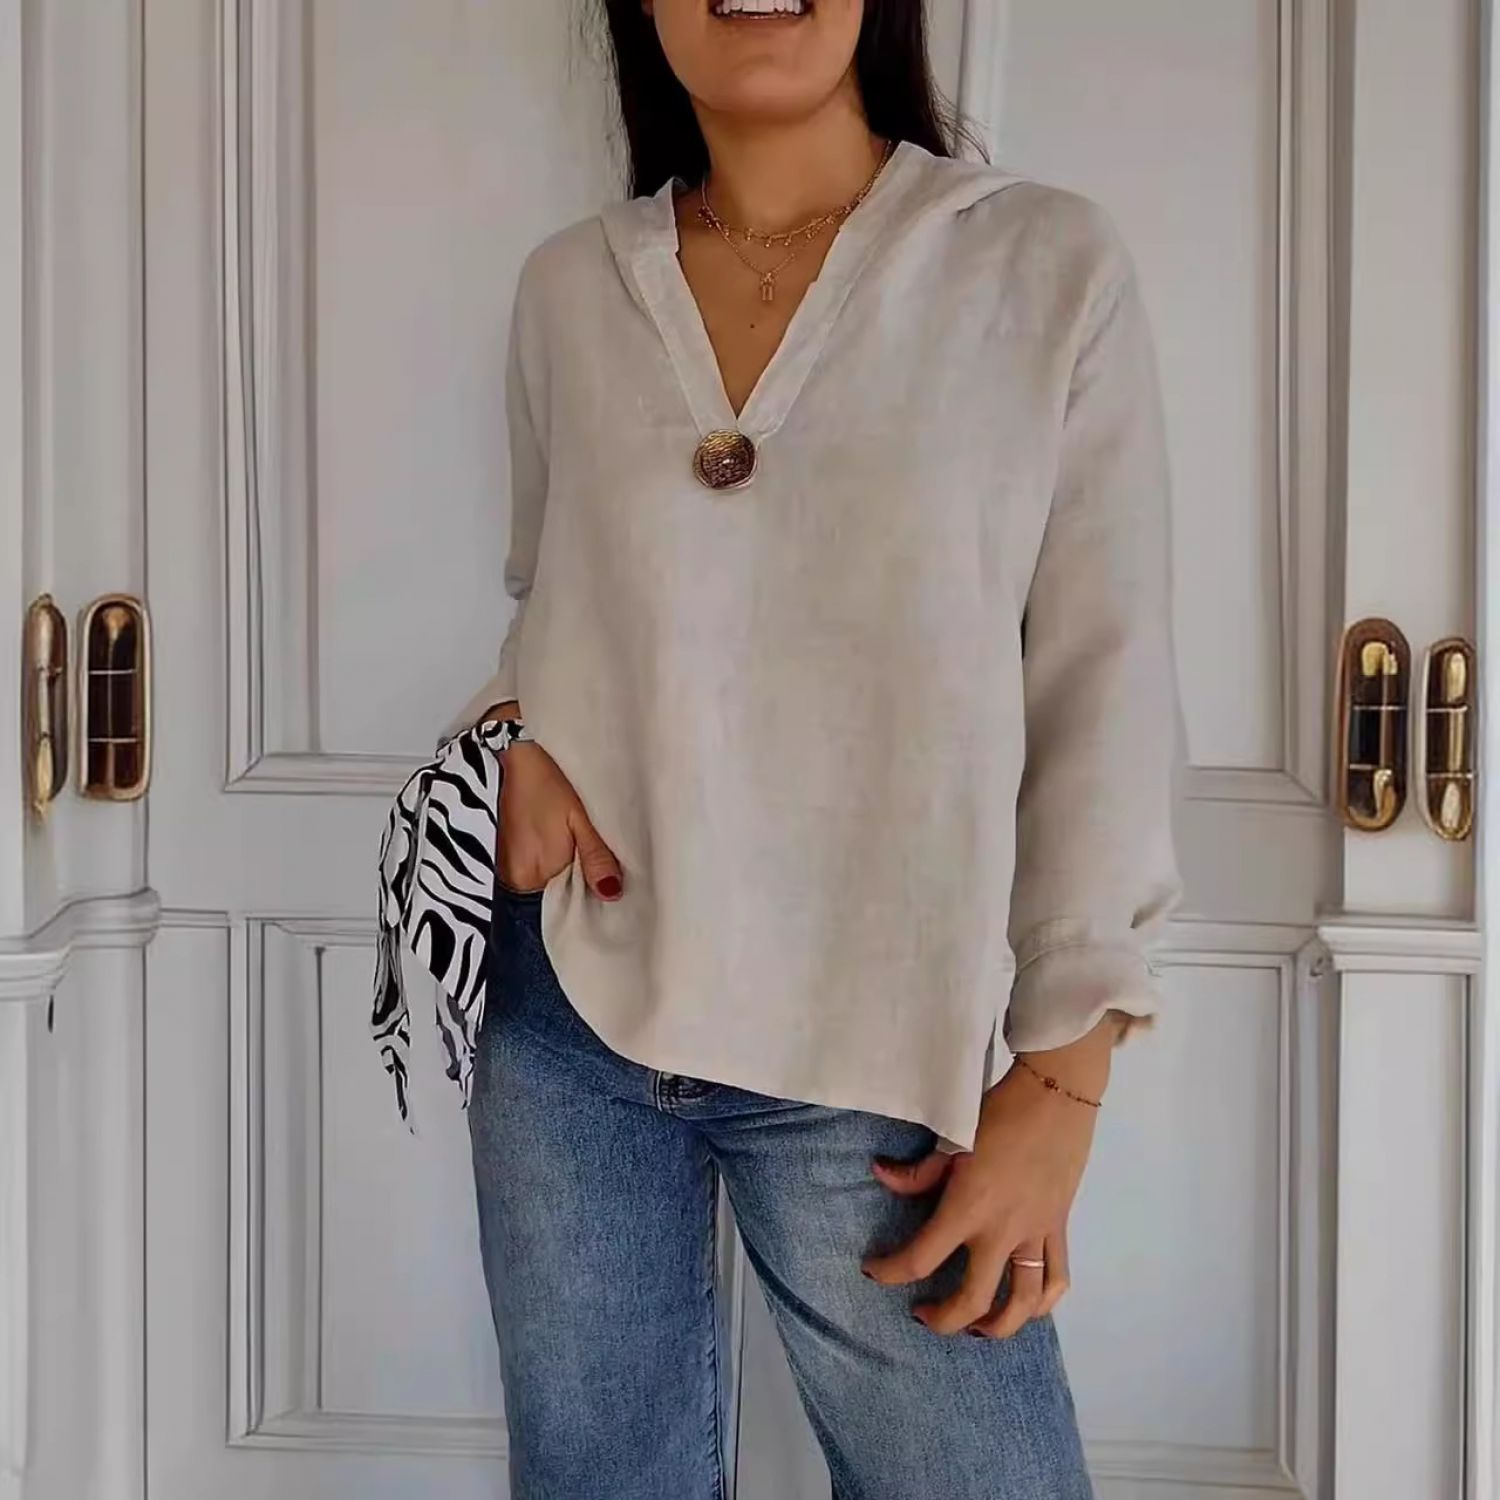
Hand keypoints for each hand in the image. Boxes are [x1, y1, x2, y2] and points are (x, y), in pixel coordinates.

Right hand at [493, 736, 623, 900]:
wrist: (524, 748)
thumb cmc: (551, 779)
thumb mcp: (582, 819)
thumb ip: (597, 858)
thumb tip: (612, 894)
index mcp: (530, 876)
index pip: (561, 913)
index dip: (589, 910)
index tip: (615, 904)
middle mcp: (517, 877)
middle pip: (557, 901)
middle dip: (585, 897)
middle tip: (616, 885)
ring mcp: (515, 864)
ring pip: (554, 885)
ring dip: (576, 880)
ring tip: (603, 870)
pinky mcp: (519, 851)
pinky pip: (547, 872)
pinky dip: (566, 868)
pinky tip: (583, 855)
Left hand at [860, 1016, 1118, 1337]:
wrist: (1055, 1095)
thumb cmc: (998, 1113)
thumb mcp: (951, 1139)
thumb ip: (916, 1171)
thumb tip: (880, 1175)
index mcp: (968, 1208)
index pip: (920, 1258)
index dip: (890, 1272)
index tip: (873, 1271)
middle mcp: (1002, 1231)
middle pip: (973, 1300)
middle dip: (943, 1319)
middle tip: (922, 1314)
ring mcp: (1035, 1234)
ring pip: (1023, 1304)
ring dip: (998, 1326)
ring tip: (976, 1328)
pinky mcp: (1059, 1228)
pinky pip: (1056, 1279)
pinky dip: (1042, 1302)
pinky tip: (1025, 1305)